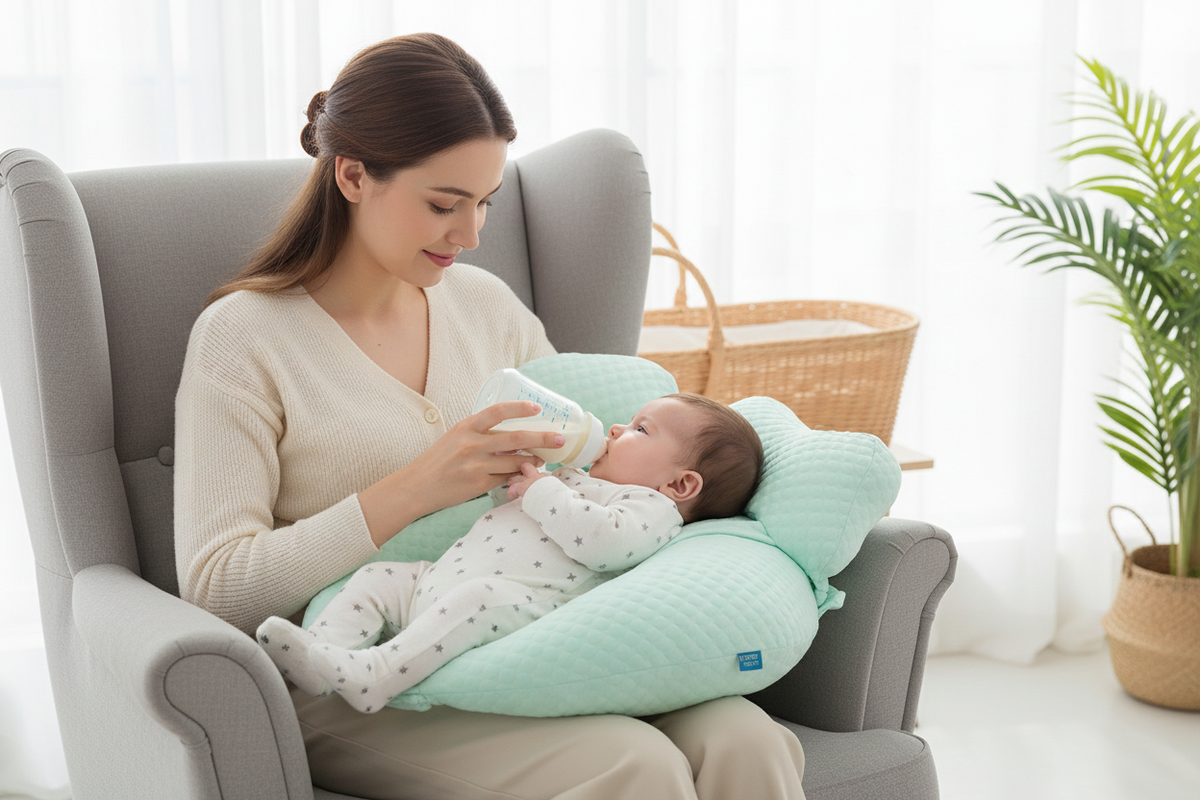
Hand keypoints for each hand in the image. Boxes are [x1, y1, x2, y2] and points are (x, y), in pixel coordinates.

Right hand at [358, 401, 564, 545]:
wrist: (417, 486)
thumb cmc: (438, 460)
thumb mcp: (456, 437)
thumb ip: (480, 433)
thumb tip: (512, 433)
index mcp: (466, 427)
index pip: (498, 412)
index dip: (520, 408)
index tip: (538, 408)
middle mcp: (472, 444)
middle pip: (516, 439)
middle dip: (543, 439)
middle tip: (560, 439)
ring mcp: (476, 465)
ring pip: (515, 462)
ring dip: (533, 461)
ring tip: (543, 459)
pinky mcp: (479, 484)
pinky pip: (506, 479)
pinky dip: (517, 476)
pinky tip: (525, 475)